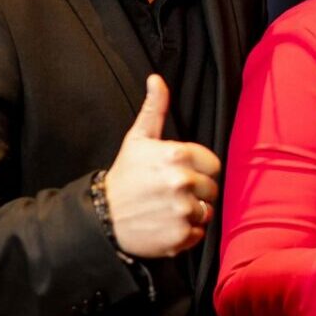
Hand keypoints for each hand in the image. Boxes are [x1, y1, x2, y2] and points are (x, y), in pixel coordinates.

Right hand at [105, 75, 222, 257]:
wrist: (102, 217)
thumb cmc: (124, 177)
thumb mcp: (137, 139)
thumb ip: (154, 109)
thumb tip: (156, 79)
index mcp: (177, 155)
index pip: (213, 165)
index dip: (199, 170)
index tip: (180, 175)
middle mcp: (182, 182)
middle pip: (212, 189)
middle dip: (196, 192)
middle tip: (171, 194)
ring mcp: (182, 210)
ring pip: (207, 212)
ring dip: (192, 213)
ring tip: (168, 210)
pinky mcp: (181, 236)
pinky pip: (199, 234)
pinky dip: (186, 233)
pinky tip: (166, 225)